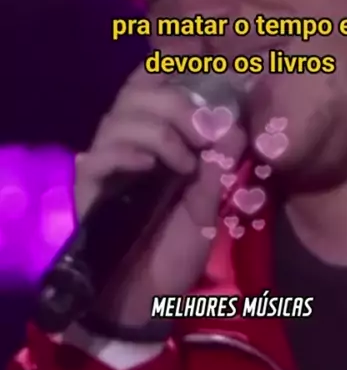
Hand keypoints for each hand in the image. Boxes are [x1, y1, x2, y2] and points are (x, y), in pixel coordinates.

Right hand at [75, 63, 245, 325]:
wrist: (145, 300)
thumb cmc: (173, 251)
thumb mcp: (208, 209)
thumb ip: (220, 169)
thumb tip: (235, 128)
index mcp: (156, 140)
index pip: (150, 85)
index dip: (169, 69)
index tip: (202, 75)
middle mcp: (127, 144)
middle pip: (135, 94)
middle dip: (175, 103)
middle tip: (203, 132)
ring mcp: (106, 166)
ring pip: (118, 119)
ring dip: (158, 131)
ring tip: (183, 162)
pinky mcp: (87, 191)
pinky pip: (97, 158)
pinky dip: (124, 153)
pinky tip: (147, 166)